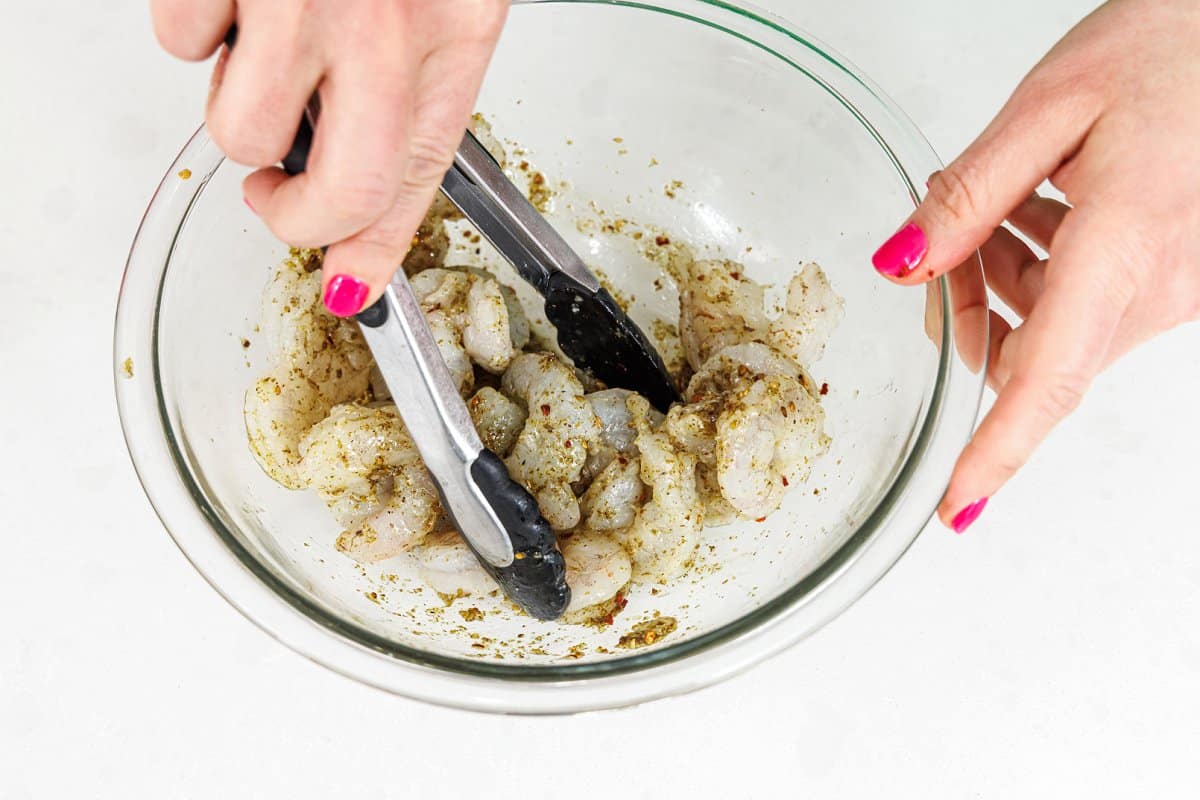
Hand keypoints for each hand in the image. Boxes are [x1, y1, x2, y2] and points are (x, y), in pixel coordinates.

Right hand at [151, 0, 507, 315]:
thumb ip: (410, 90)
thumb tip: (358, 213)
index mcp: (454, 27)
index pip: (416, 180)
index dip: (376, 247)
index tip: (352, 284)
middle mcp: (387, 22)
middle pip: (344, 190)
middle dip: (297, 215)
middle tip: (278, 191)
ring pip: (241, 130)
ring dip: (237, 103)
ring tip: (262, 47)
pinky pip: (181, 41)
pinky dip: (195, 27)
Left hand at [870, 0, 1199, 531]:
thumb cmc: (1176, 46)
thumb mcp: (1052, 106)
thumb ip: (967, 196)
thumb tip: (901, 265)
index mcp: (1124, 246)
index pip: (1047, 382)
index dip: (998, 452)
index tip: (958, 506)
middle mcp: (1159, 286)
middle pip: (1030, 354)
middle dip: (968, 314)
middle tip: (945, 241)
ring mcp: (1176, 287)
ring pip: (1054, 330)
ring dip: (1002, 283)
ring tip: (999, 199)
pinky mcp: (1176, 275)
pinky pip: (1089, 303)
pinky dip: (1044, 269)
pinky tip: (1040, 203)